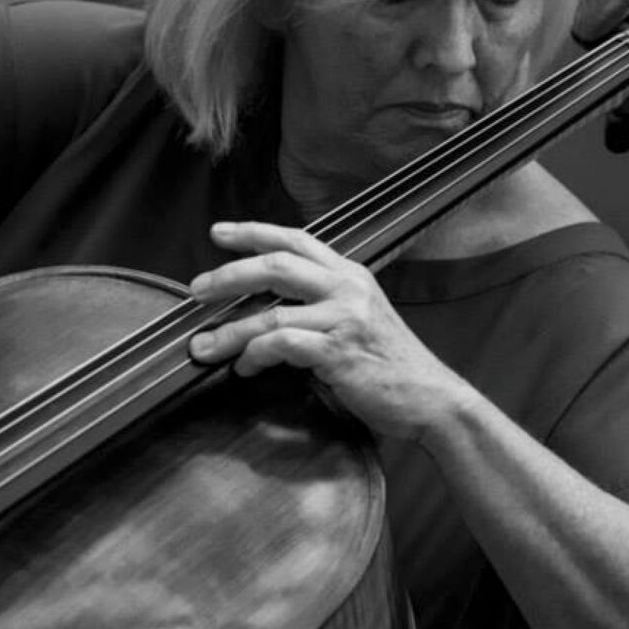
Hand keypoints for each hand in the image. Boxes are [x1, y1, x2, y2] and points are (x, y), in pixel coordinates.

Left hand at [188, 221, 471, 440]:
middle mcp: (348, 288)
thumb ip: (324, 305)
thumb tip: (270, 310)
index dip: (254, 231)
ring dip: (229, 331)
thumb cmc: (391, 365)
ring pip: (270, 314)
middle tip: (198, 289)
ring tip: (204, 346)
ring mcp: (345, 318)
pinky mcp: (338, 351)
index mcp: (352, 275)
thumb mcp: (361, 319)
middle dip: (229, 275)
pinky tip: (246, 369)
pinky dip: (254, 357)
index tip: (219, 232)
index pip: (297, 239)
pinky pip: (281, 345)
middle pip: (277, 265)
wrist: (430, 397)